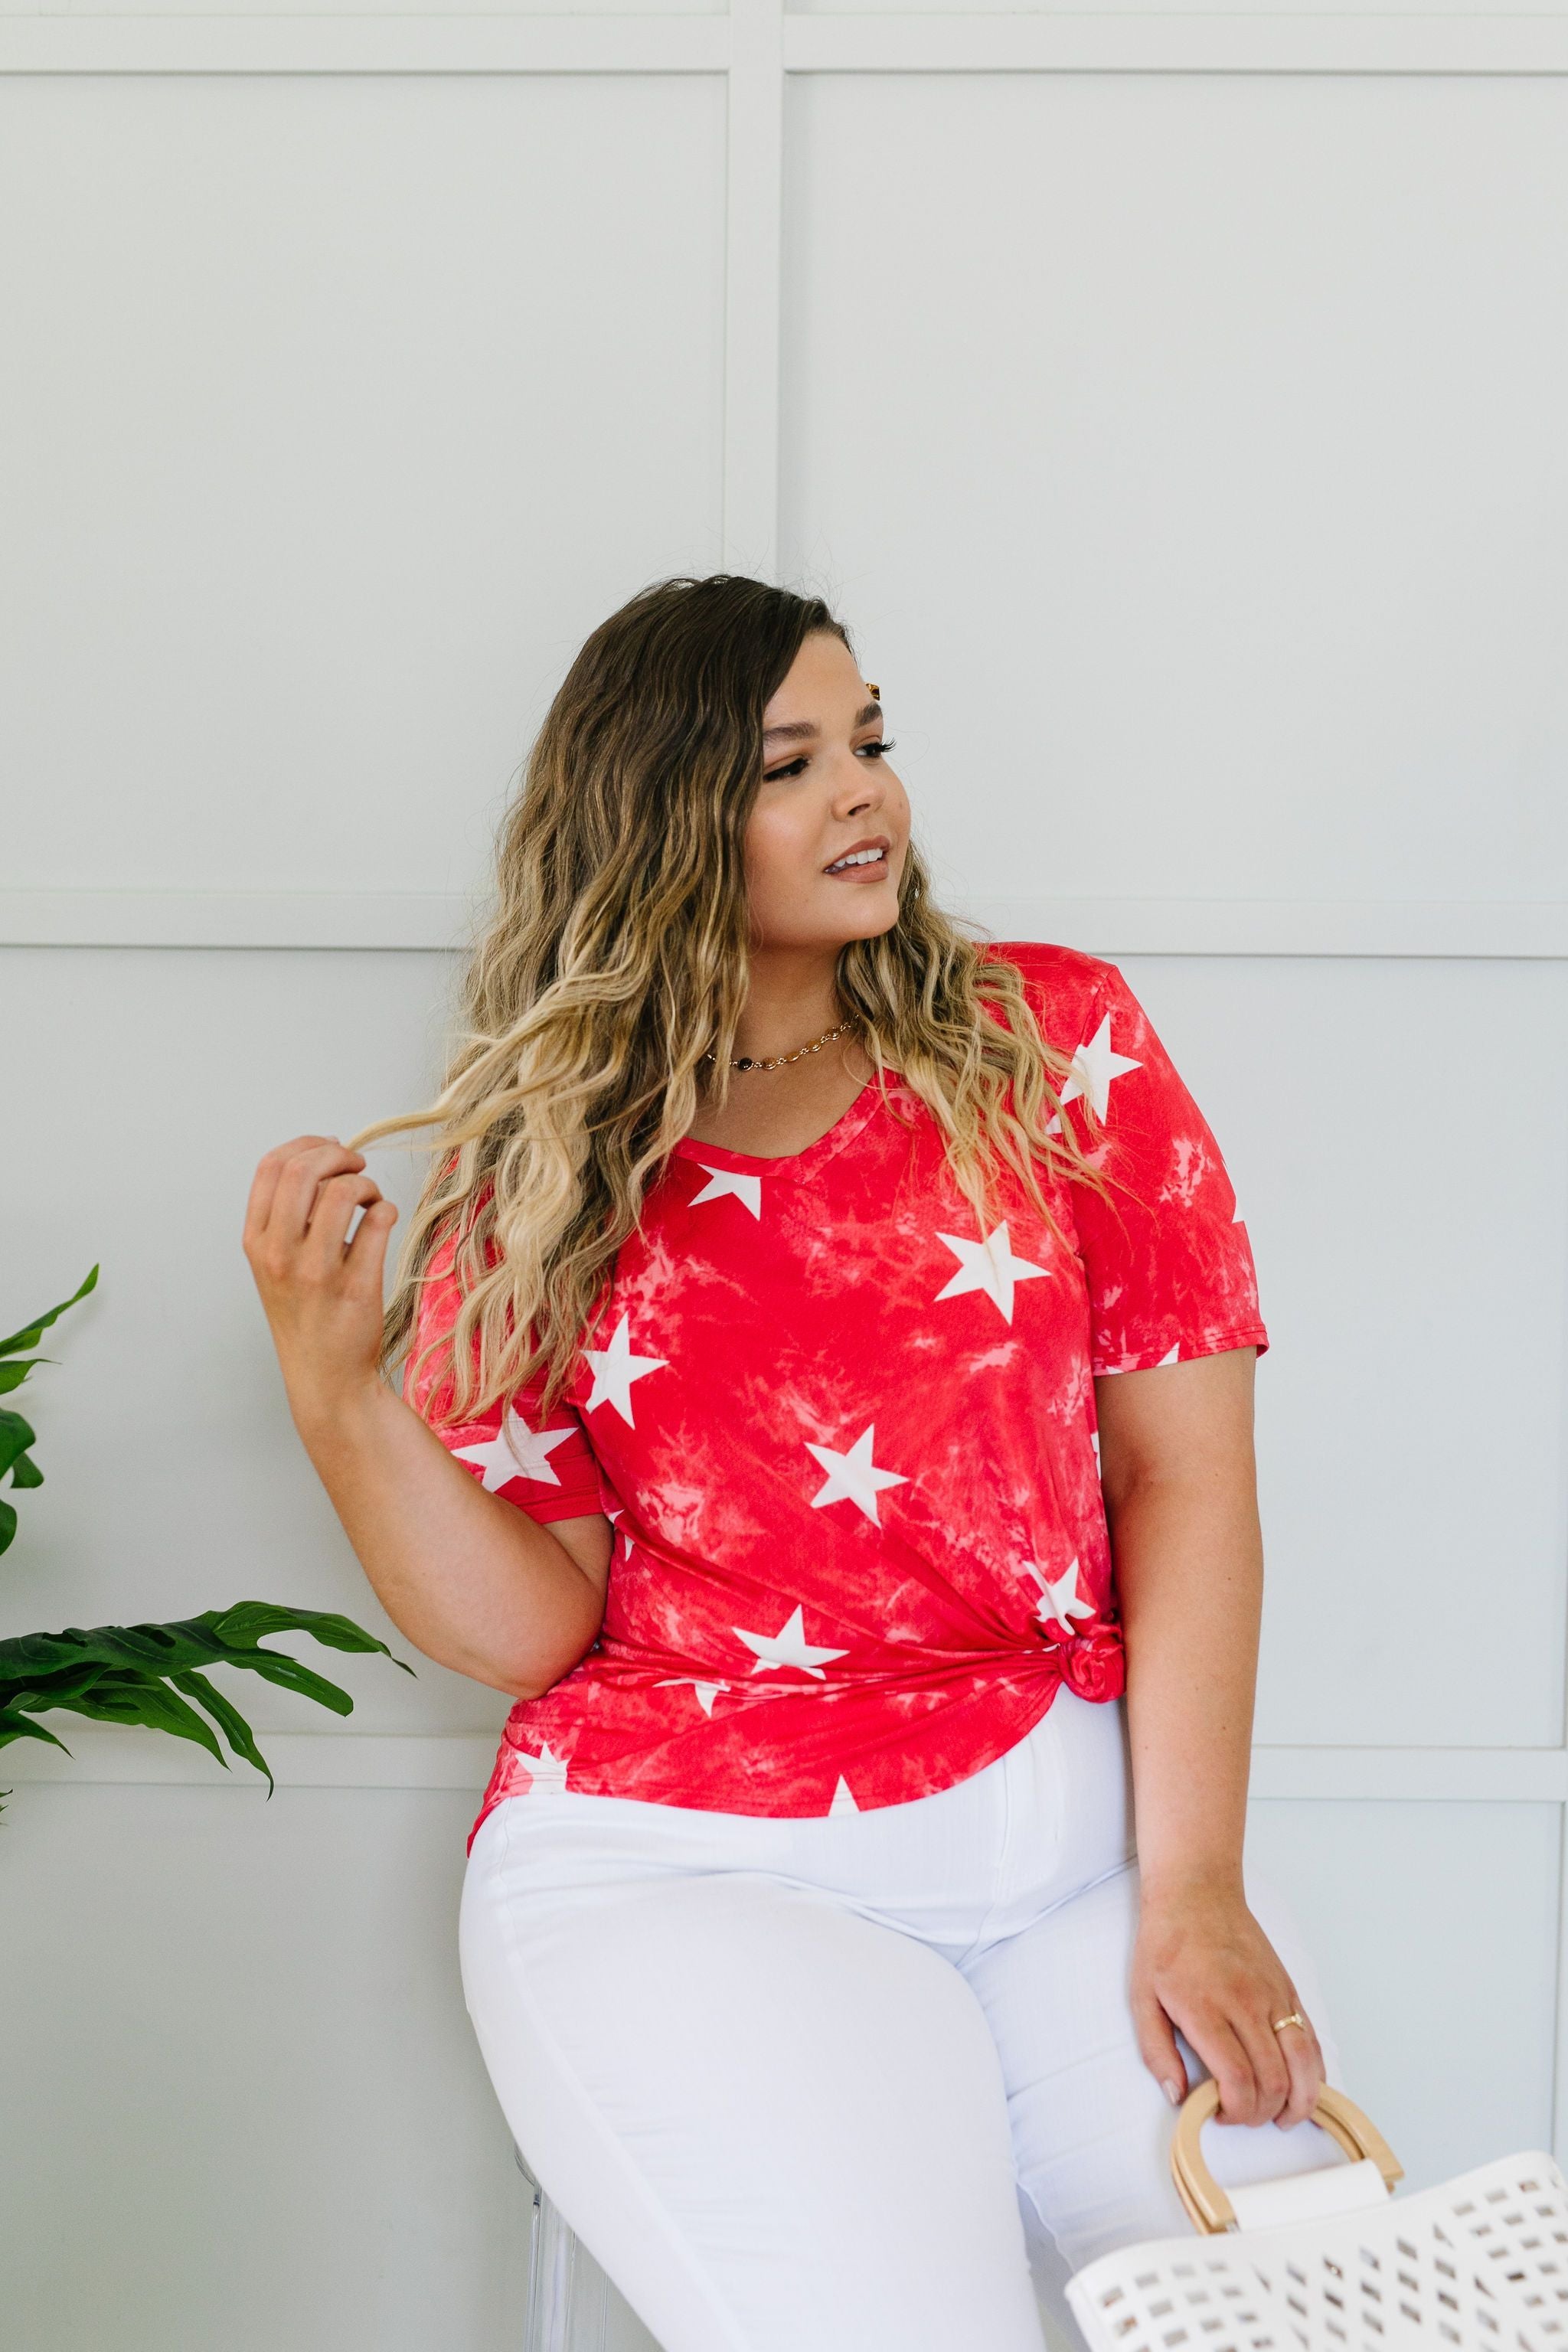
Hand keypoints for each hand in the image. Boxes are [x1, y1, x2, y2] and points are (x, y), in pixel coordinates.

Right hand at [243, 1134, 398, 1424]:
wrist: (325, 1376)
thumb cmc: (304, 1313)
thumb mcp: (274, 1263)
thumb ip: (288, 1214)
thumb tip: (322, 1155)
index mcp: (256, 1242)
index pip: (271, 1167)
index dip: (306, 1145)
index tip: (330, 1148)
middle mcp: (279, 1254)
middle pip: (304, 1171)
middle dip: (338, 1156)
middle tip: (357, 1166)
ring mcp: (316, 1272)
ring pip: (344, 1192)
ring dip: (365, 1184)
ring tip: (370, 1200)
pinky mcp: (356, 1286)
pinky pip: (378, 1221)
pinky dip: (387, 1210)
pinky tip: (383, 1222)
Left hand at [1131, 1876, 1326, 2125]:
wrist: (1196, 1893)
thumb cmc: (1166, 1944)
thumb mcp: (1142, 1997)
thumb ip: (1156, 2051)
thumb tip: (1176, 2095)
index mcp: (1206, 2009)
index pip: (1239, 2080)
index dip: (1236, 2112)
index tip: (1220, 2114)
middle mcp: (1246, 2003)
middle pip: (1274, 2081)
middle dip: (1262, 2113)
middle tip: (1243, 2115)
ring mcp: (1273, 1996)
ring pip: (1304, 2064)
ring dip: (1299, 2102)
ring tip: (1282, 2116)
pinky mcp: (1288, 1989)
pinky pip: (1311, 2040)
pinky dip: (1313, 2072)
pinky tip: (1300, 2087)